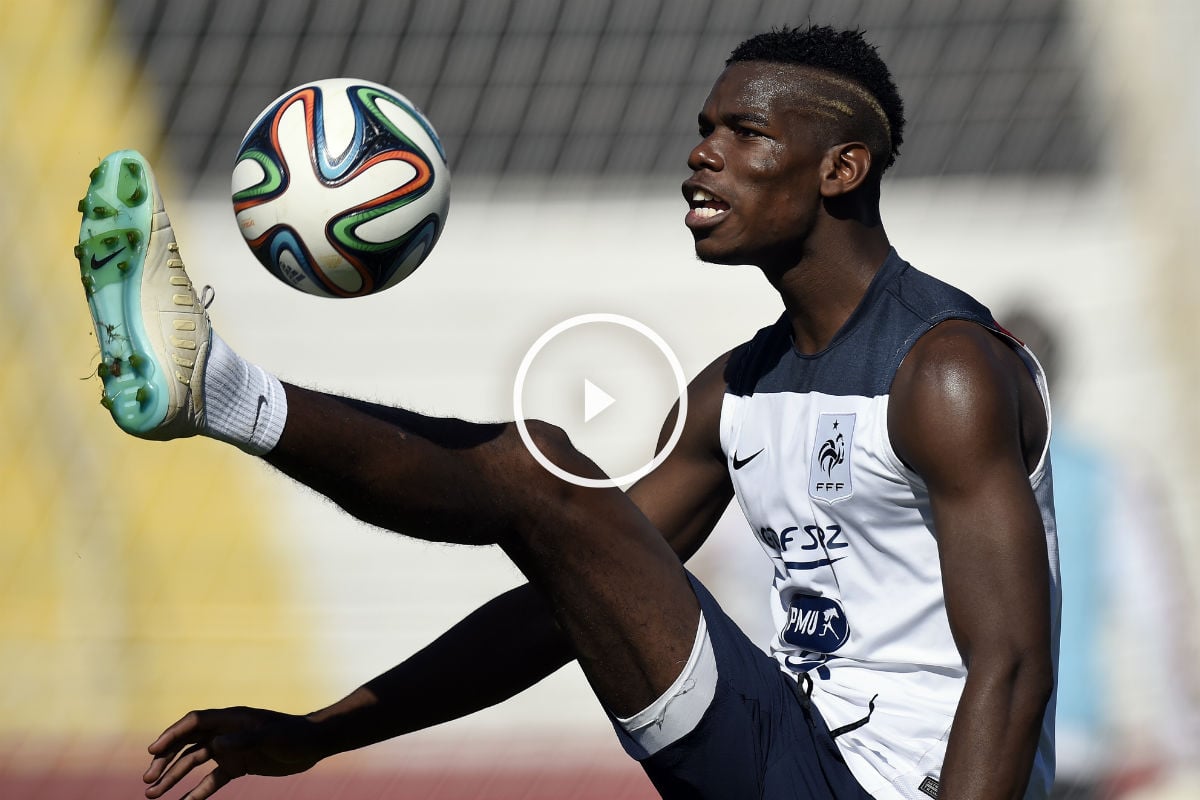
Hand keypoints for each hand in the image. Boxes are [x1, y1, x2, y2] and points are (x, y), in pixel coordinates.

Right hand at [143, 706, 324, 798]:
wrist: (313, 744)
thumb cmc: (293, 735)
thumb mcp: (270, 737)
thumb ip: (244, 740)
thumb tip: (216, 744)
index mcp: (230, 719)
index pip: (193, 723)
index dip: (171, 735)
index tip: (152, 751)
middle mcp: (225, 732)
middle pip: (186, 743)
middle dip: (165, 760)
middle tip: (148, 780)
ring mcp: (230, 749)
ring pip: (193, 762)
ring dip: (173, 777)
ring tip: (152, 795)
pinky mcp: (237, 766)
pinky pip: (210, 780)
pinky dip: (196, 792)